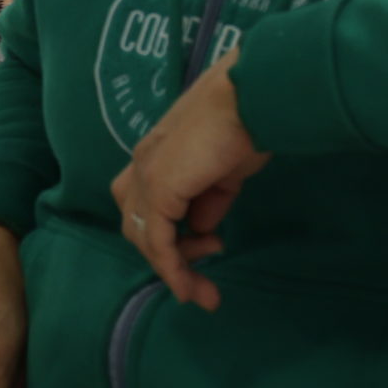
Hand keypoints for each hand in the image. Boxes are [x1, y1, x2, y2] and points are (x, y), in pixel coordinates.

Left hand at [110, 49, 265, 310]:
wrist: (250, 99)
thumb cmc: (245, 126)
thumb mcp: (225, 173)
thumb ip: (209, 199)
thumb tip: (202, 227)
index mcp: (156, 155)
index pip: (145, 203)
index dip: (169, 234)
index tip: (208, 251)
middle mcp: (143, 164)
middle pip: (137, 222)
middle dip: (167, 256)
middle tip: (200, 282)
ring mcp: (147, 174)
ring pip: (143, 234)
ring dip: (172, 267)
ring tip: (202, 288)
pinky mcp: (159, 186)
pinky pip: (157, 239)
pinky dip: (171, 266)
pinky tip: (188, 286)